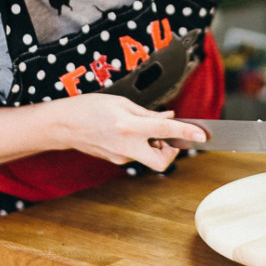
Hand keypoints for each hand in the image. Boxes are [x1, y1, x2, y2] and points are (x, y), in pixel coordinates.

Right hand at [43, 94, 206, 171]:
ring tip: (139, 126)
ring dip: (153, 144)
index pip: (166, 130)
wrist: (63, 125)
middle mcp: (126, 146)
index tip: (202, 135)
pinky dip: (140, 145)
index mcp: (129, 126)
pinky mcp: (115, 161)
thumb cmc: (89, 108)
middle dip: (171, 152)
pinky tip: (127, 132)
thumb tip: (169, 118)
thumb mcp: (122, 103)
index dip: (187, 132)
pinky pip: (136, 154)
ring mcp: (120, 157)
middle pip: (161, 162)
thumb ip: (148, 113)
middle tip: (168, 136)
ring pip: (148, 157)